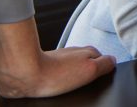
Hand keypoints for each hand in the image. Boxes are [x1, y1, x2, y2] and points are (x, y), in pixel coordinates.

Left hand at [0, 18, 114, 97]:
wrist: (23, 74)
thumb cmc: (54, 75)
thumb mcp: (89, 70)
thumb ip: (105, 64)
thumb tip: (113, 61)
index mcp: (88, 51)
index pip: (104, 60)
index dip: (102, 71)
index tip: (96, 79)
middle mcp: (75, 52)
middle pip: (89, 62)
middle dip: (88, 71)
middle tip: (83, 83)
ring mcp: (60, 57)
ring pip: (73, 67)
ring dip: (73, 75)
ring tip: (68, 85)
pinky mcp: (45, 64)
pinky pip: (58, 72)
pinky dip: (59, 78)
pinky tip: (56, 84)